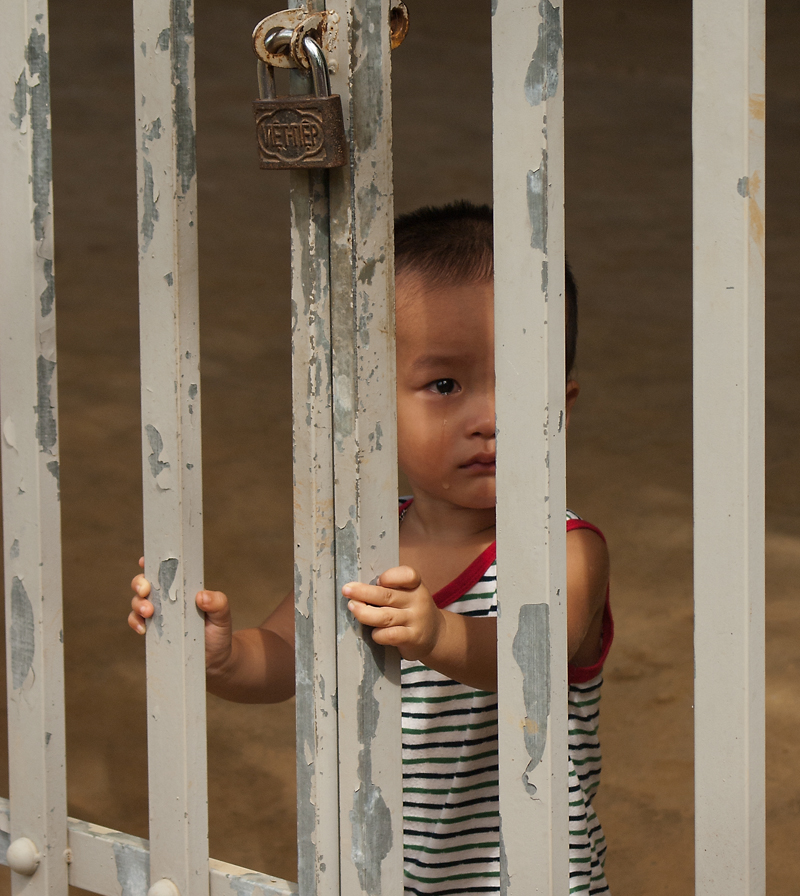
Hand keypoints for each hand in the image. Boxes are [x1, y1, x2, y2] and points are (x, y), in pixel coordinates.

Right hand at [128, 557, 233, 675]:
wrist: (215, 660)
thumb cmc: (219, 632)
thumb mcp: (223, 616)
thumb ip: (218, 603)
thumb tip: (201, 596)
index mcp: (183, 588)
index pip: (166, 570)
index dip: (152, 562)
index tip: (144, 560)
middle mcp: (167, 598)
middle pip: (144, 583)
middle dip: (140, 583)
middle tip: (146, 590)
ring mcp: (158, 614)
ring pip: (138, 602)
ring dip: (138, 604)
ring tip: (149, 612)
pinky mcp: (153, 630)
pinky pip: (136, 622)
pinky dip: (135, 622)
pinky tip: (143, 629)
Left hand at [343, 566, 442, 661]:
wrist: (435, 635)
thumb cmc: (412, 611)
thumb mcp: (408, 595)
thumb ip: (389, 590)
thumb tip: (356, 589)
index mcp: (416, 586)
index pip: (408, 575)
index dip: (392, 576)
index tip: (378, 580)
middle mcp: (417, 601)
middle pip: (387, 595)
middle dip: (363, 592)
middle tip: (346, 590)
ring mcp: (415, 620)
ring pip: (385, 616)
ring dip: (364, 613)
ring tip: (352, 608)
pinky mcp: (413, 638)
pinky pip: (390, 635)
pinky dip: (378, 634)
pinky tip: (373, 633)